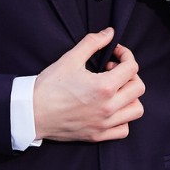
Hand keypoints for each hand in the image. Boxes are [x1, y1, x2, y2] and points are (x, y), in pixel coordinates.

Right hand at [33, 28, 144, 142]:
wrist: (31, 112)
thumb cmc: (49, 86)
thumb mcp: (70, 58)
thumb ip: (93, 42)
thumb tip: (110, 33)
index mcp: (104, 87)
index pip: (132, 67)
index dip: (125, 55)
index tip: (114, 53)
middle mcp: (108, 107)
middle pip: (138, 88)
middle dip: (129, 74)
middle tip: (111, 70)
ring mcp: (104, 124)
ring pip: (136, 110)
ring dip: (130, 96)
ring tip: (114, 89)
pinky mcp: (97, 136)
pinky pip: (124, 129)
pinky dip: (123, 118)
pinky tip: (110, 107)